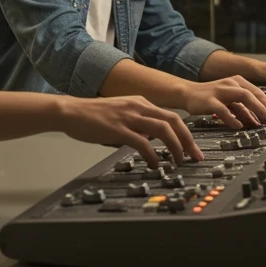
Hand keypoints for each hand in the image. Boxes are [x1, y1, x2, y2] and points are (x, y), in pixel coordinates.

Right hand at [57, 95, 202, 167]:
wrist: (70, 111)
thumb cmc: (92, 115)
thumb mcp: (121, 113)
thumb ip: (137, 123)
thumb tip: (151, 140)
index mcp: (140, 102)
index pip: (171, 116)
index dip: (186, 132)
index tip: (193, 147)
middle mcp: (138, 106)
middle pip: (173, 121)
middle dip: (188, 140)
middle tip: (195, 156)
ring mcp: (129, 117)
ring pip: (163, 130)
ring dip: (175, 147)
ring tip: (178, 162)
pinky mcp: (118, 129)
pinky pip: (143, 143)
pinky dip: (153, 155)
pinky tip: (154, 164)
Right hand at [181, 76, 265, 128]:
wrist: (187, 93)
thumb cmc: (210, 99)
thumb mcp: (230, 102)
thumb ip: (243, 110)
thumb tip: (259, 122)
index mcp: (238, 81)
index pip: (259, 93)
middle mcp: (231, 83)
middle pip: (254, 94)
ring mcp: (220, 91)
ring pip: (243, 98)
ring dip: (256, 111)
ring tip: (264, 124)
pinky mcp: (209, 100)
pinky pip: (224, 109)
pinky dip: (233, 118)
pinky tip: (239, 126)